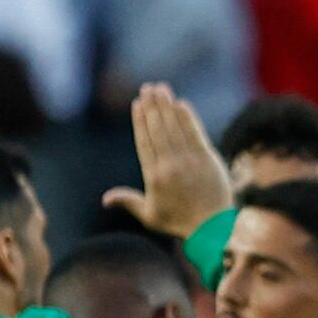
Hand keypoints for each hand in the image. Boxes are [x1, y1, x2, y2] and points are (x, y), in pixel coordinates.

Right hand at [102, 84, 234, 238]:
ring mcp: (190, 161)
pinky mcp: (208, 159)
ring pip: (175, 127)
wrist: (212, 229)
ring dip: (167, 106)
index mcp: (153, 176)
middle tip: (148, 88)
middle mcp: (170, 165)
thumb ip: (128, 202)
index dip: (140, 120)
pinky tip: (181, 104)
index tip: (137, 104)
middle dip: (152, 106)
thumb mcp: (150, 216)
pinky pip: (195, 133)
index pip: (144, 141)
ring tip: (161, 89)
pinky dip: (188, 118)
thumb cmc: (179, 223)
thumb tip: (105, 199)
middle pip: (158, 129)